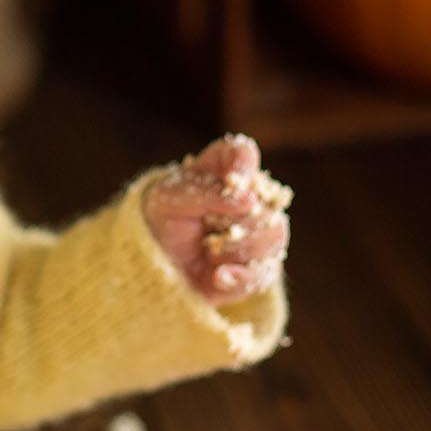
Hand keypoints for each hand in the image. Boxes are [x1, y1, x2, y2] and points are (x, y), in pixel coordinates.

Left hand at [141, 133, 292, 305]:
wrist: (157, 262)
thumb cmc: (164, 219)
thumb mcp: (170, 200)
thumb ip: (207, 193)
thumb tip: (248, 200)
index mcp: (224, 170)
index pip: (241, 154)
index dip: (240, 165)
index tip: (232, 180)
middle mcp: (251, 197)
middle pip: (266, 203)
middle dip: (235, 222)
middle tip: (208, 226)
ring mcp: (260, 232)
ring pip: (273, 237)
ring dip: (236, 248)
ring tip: (208, 250)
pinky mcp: (259, 266)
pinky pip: (264, 273)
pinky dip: (240, 276)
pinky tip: (218, 276)